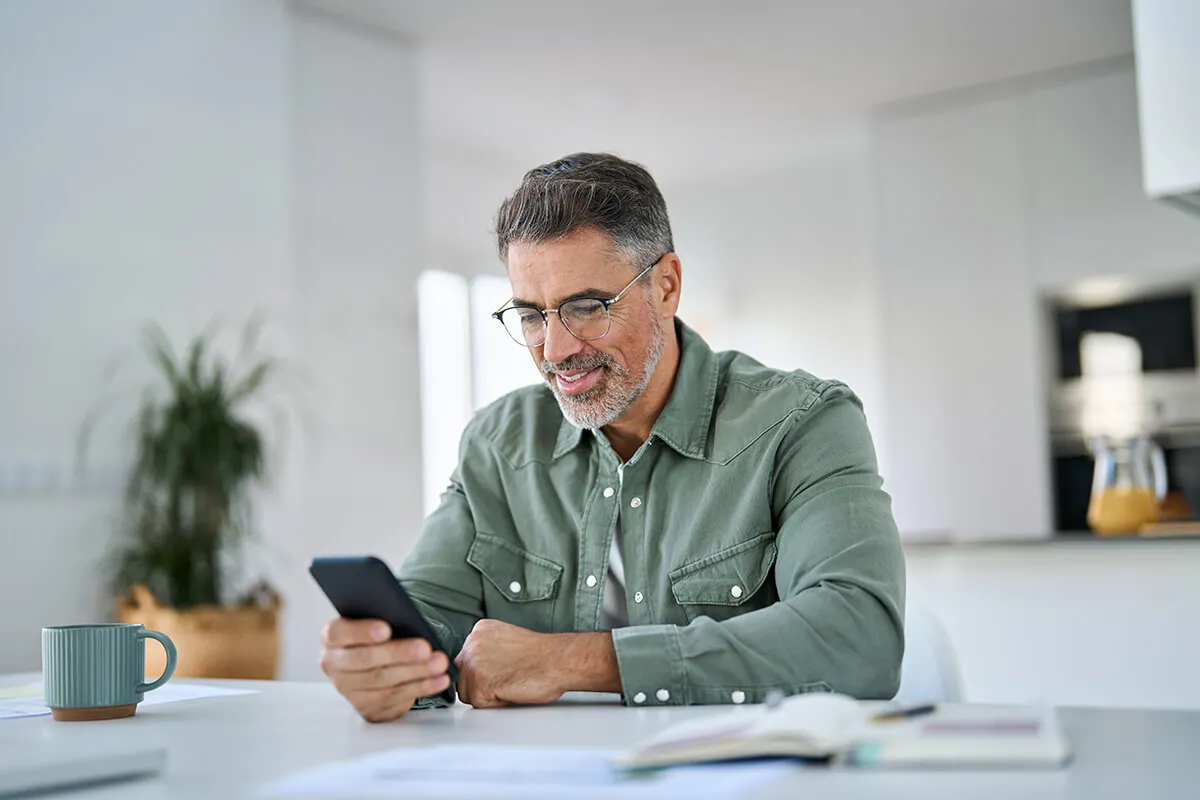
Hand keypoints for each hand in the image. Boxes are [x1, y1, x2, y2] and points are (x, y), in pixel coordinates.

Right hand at [320, 618, 451, 721]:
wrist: (375, 662)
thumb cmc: (376, 637)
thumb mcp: (374, 622)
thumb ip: (382, 617)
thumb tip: (405, 617)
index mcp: (332, 638)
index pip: (338, 633)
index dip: (361, 632)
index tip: (386, 629)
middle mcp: (335, 665)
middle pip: (364, 660)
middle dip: (398, 654)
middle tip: (424, 648)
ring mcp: (350, 690)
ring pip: (383, 681)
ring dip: (415, 672)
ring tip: (439, 663)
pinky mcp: (368, 707)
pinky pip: (397, 698)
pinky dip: (422, 687)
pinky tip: (439, 678)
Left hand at [454, 619, 566, 707]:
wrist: (559, 660)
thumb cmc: (542, 655)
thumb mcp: (507, 641)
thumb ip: (488, 650)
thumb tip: (479, 668)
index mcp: (480, 630)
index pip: (466, 660)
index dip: (484, 672)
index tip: (502, 671)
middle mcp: (473, 642)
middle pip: (462, 677)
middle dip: (481, 685)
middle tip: (507, 680)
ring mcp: (474, 661)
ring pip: (467, 692)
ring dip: (488, 695)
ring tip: (510, 684)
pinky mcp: (480, 680)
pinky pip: (479, 704)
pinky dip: (495, 704)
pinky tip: (511, 690)